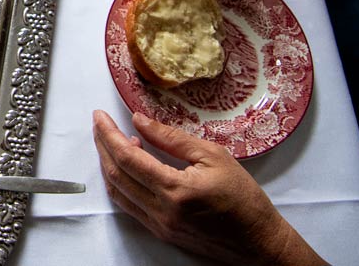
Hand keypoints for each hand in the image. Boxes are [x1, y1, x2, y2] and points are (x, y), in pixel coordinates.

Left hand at [91, 110, 326, 265]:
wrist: (258, 242)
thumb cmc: (243, 198)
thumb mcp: (213, 157)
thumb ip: (172, 138)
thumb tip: (139, 121)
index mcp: (175, 190)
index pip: (128, 158)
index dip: (108, 134)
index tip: (100, 116)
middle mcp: (161, 211)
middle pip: (116, 174)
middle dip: (102, 145)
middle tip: (100, 124)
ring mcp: (158, 225)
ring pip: (117, 192)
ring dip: (108, 164)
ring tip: (113, 141)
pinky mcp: (161, 232)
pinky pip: (129, 205)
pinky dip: (121, 183)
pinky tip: (128, 166)